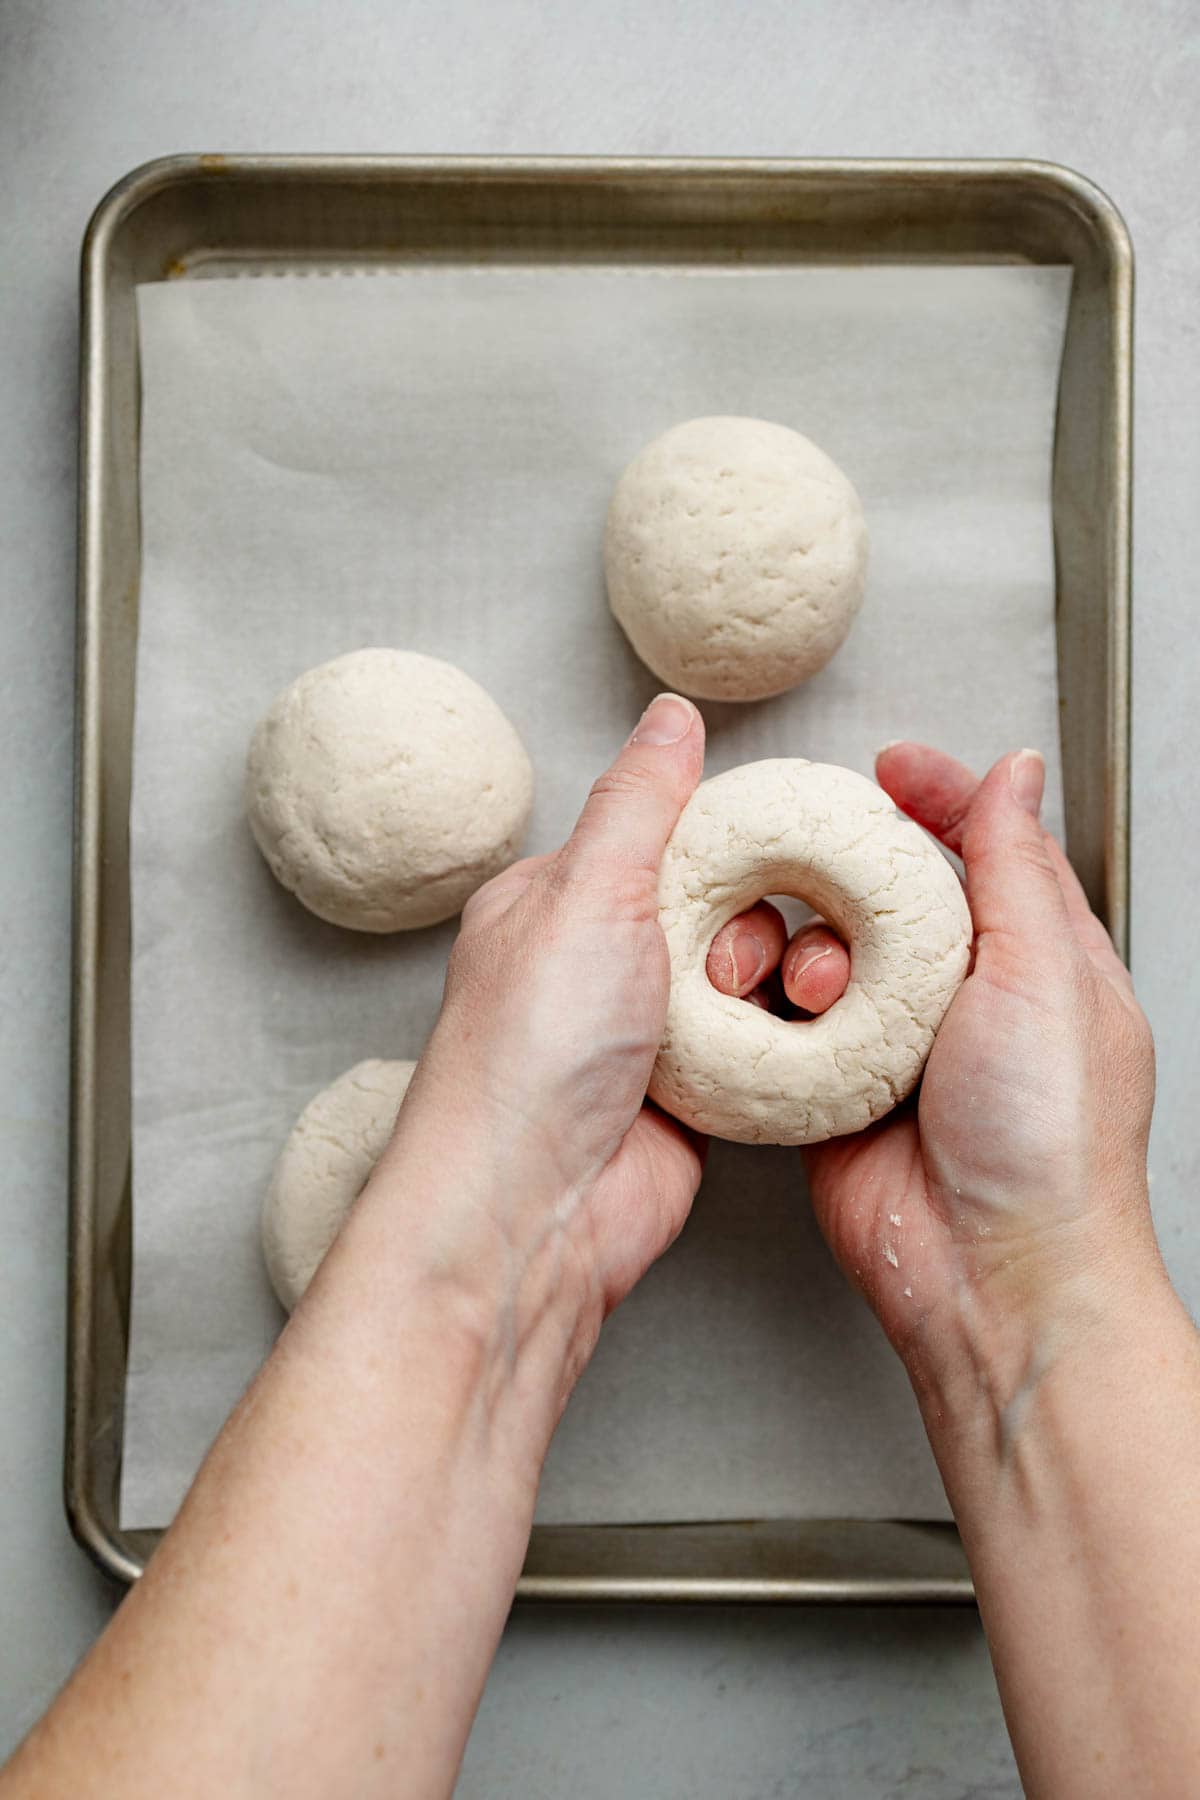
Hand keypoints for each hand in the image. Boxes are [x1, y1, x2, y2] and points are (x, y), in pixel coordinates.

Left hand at [376, 692, 707, 1428]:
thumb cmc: (530, 1054)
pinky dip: (780, 1040)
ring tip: (762, 1007)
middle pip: (723, 903)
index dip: (729, 838)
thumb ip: (641, 802)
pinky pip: (762, 1044)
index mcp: (557, 899)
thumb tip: (670, 716)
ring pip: (750, 975)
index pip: (665, 833)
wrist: (535, 1210)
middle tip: (733, 964)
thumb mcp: (588, 893)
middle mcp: (600, 960)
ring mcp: (647, 1031)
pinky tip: (790, 1039)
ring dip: (773, 984)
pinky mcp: (692, 1095)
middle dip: (753, 923)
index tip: (779, 850)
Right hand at [710, 742, 1158, 1394]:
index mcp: (1037, 959)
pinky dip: (764, 1009)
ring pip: (823, 954)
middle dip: (843, 875)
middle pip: (887, 896)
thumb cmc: (1050, 1143)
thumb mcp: (1046, 973)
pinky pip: (783, 1028)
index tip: (891, 766)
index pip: (986, 848)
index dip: (939, 797)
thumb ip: (1017, 866)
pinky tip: (760, 1003)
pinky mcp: (833, 1093)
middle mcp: (963, 997)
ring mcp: (895, 1045)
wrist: (992, 1276)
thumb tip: (1017, 773)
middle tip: (809, 861)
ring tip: (813, 982)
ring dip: (802, 951)